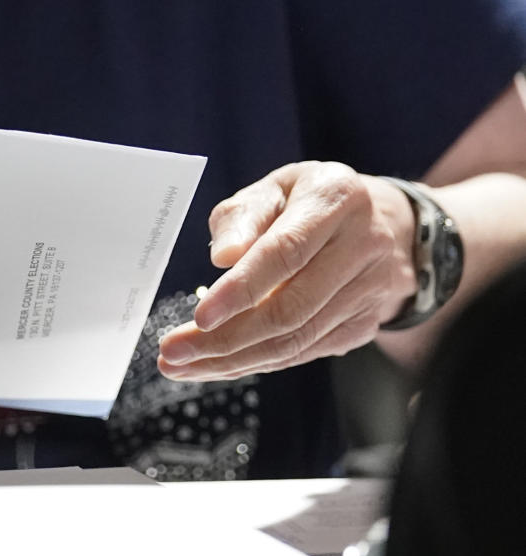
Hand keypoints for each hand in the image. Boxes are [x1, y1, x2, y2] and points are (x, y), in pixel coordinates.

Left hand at [157, 162, 415, 380]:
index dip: (241, 289)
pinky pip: (302, 354)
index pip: (286, 253)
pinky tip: (214, 366)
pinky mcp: (363, 325)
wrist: (382, 224)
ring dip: (231, 361)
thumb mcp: (272, 189)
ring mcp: (368, 291)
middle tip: (173, 353)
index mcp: (336, 199)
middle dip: (224, 339)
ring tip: (181, 365)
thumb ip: (242, 217)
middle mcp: (363, 245)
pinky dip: (253, 364)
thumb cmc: (307, 202)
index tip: (199, 318)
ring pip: (295, 342)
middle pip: (290, 309)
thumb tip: (223, 258)